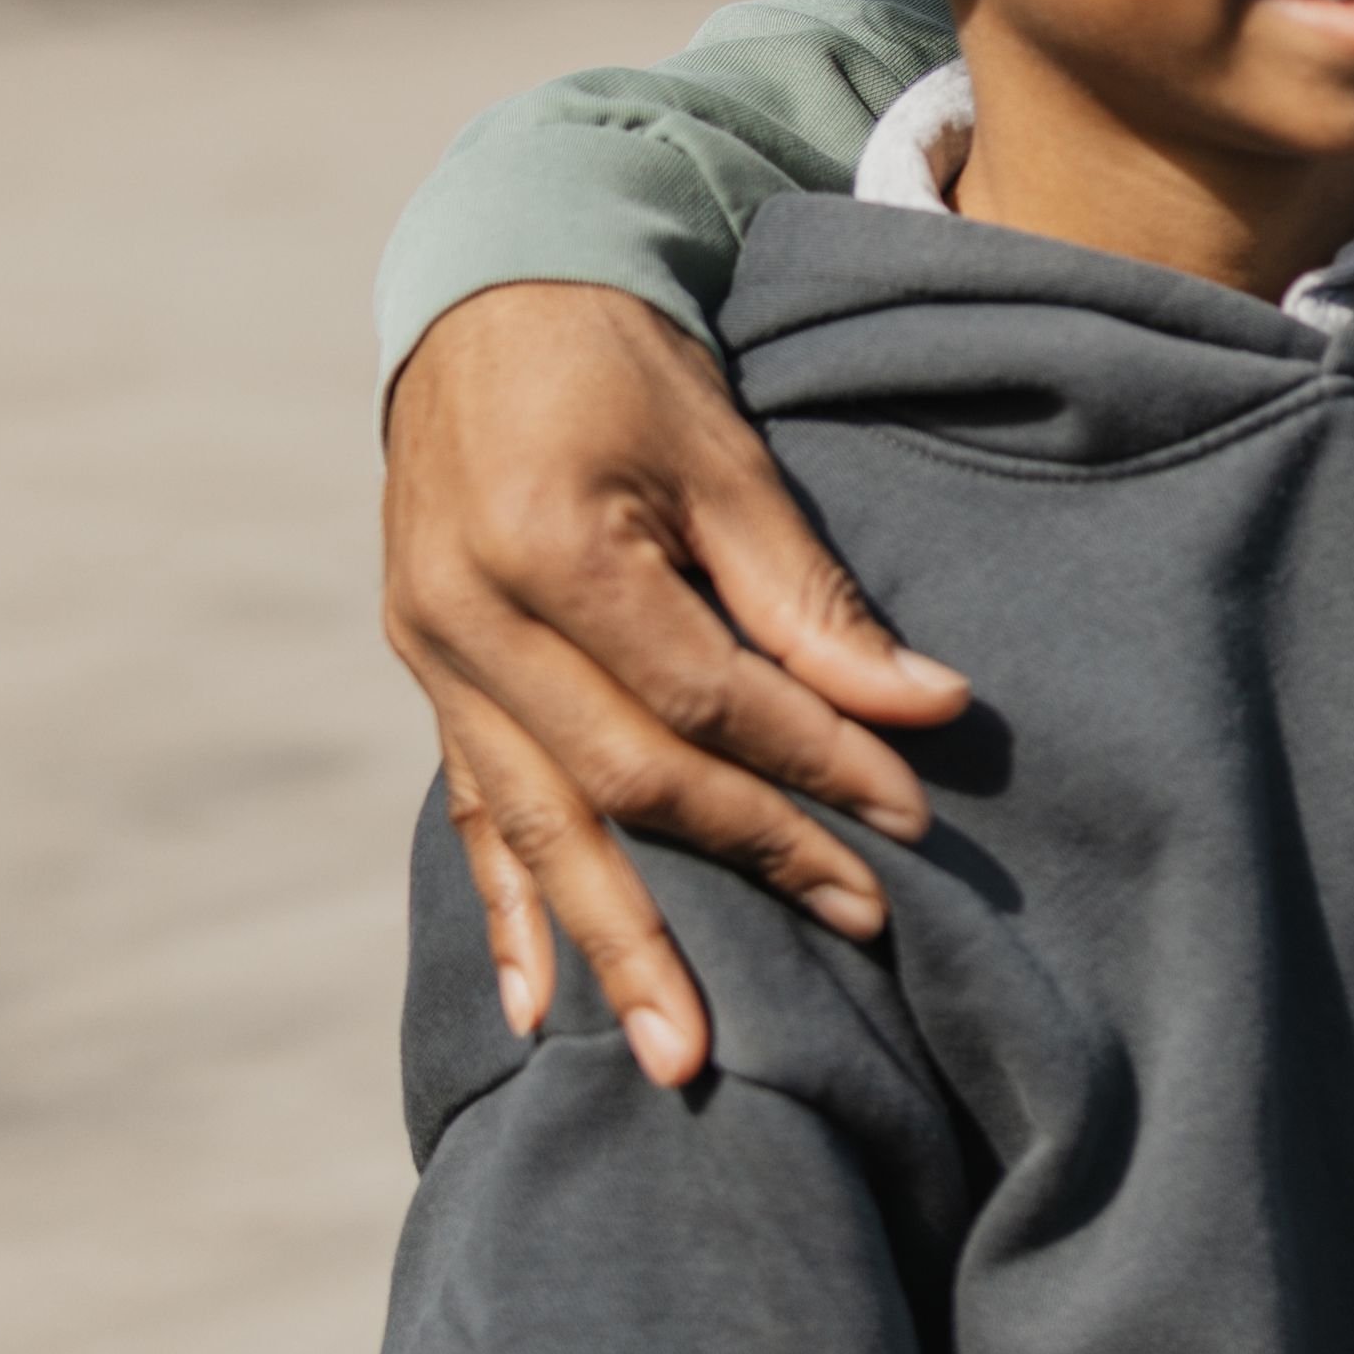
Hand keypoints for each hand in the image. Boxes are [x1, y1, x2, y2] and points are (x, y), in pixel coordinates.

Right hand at [379, 281, 973, 1086]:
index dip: (813, 758)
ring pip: (536, 825)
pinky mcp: (427, 679)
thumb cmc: (619, 362)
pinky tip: (536, 1010)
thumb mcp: (723, 450)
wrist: (484, 298)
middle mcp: (468, 616)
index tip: (911, 813)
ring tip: (679, 1056)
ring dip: (614, 943)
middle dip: (748, 857)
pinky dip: (507, 915)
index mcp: (547, 545)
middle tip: (859, 926)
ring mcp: (432, 657)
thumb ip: (808, 593)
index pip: (702, 691)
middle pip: (622, 774)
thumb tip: (926, 710)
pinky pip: (468, 816)